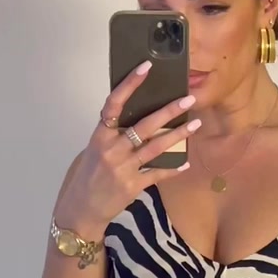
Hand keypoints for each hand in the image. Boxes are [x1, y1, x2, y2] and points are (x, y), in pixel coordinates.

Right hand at [53, 64, 200, 239]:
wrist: (81, 209)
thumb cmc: (88, 176)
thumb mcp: (94, 150)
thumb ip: (113, 134)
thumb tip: (135, 116)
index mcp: (100, 136)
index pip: (114, 104)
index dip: (130, 84)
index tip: (145, 68)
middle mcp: (112, 149)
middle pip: (144, 126)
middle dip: (168, 111)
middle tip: (188, 99)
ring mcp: (123, 168)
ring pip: (155, 147)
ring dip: (178, 135)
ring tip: (196, 124)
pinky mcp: (133, 186)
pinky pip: (157, 174)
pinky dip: (172, 168)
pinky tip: (186, 162)